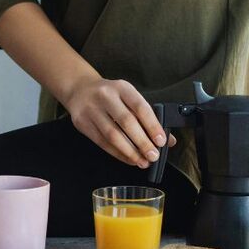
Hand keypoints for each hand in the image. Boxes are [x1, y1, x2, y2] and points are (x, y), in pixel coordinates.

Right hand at [61, 76, 175, 167]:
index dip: (152, 126)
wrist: (79, 89)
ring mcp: (92, 109)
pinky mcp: (82, 123)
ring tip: (142, 161)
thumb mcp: (129, 97)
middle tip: (153, 155)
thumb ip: (147, 116)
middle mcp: (106, 96)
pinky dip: (117, 153)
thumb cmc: (110, 96)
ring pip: (113, 135)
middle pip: (126, 122)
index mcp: (122, 88)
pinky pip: (102, 142)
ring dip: (130, 152)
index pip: (140, 107)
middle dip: (142, 142)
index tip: (161, 141)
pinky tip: (128, 159)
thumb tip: (168, 140)